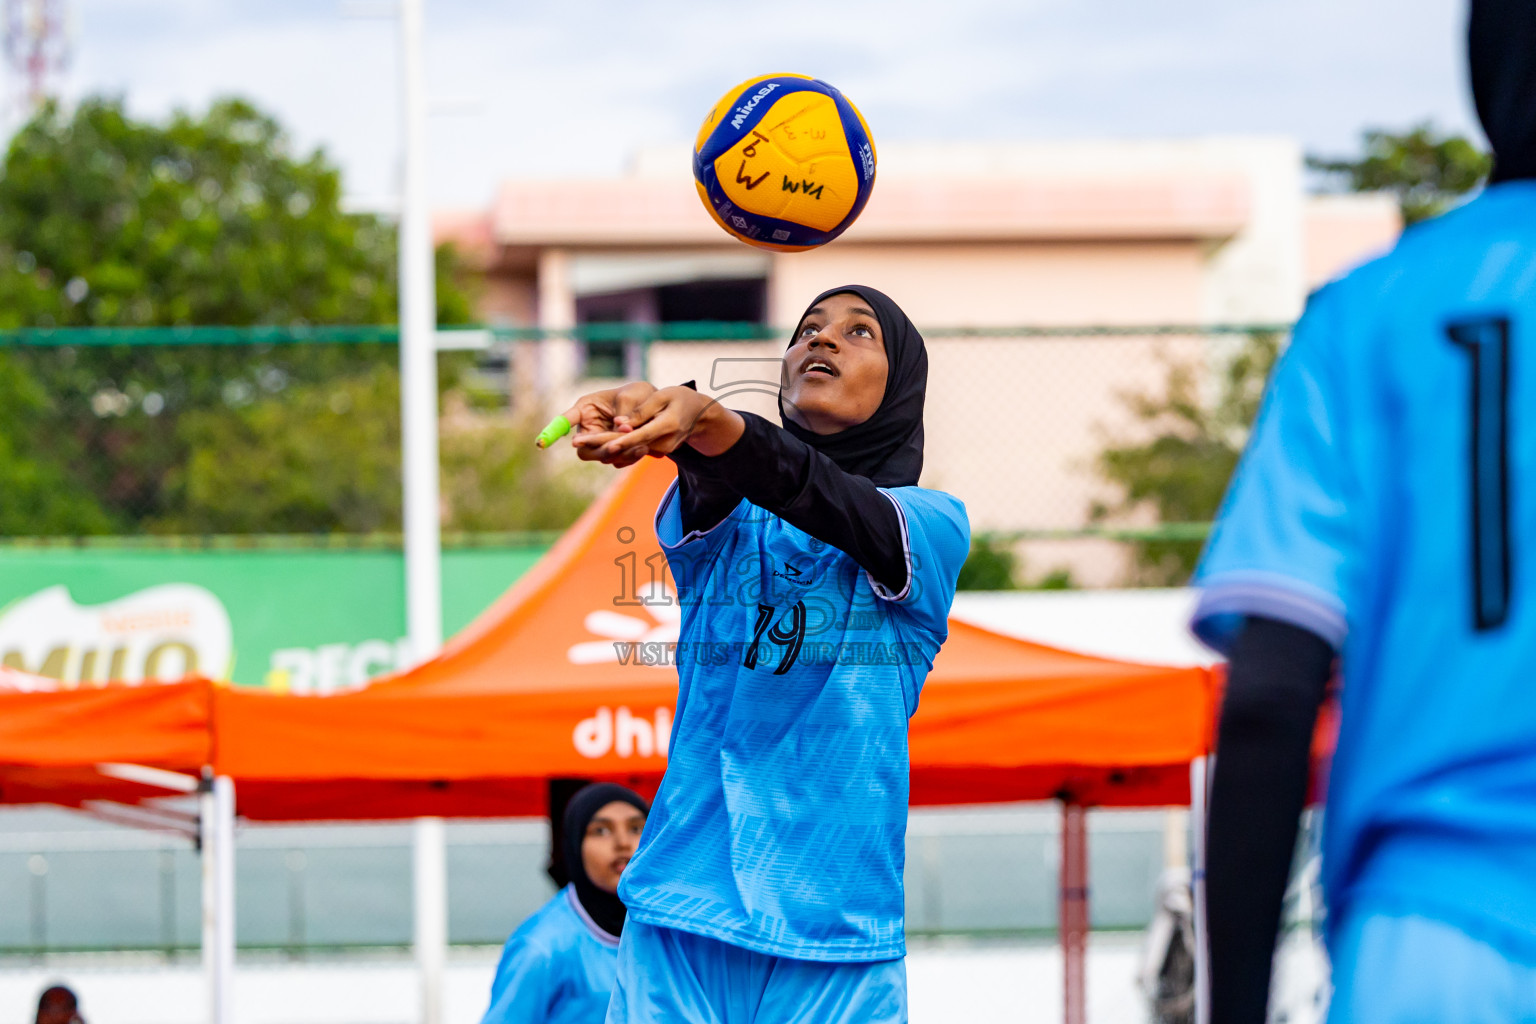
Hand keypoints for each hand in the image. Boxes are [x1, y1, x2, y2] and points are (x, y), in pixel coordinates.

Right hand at [561, 382, 656, 466]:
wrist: (655, 408)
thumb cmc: (637, 395)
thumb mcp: (630, 397)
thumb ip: (624, 414)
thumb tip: (622, 430)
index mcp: (586, 409)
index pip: (567, 420)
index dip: (553, 431)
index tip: (543, 442)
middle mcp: (590, 429)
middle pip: (584, 450)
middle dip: (600, 450)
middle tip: (614, 447)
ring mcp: (602, 444)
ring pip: (604, 457)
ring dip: (619, 454)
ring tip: (638, 446)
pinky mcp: (617, 452)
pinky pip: (619, 460)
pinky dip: (630, 456)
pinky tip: (643, 448)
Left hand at [594, 386, 742, 463]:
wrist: (699, 414)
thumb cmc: (680, 398)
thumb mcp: (663, 396)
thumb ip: (641, 411)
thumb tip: (620, 424)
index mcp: (667, 425)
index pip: (639, 436)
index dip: (618, 440)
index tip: (600, 443)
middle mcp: (663, 442)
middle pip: (628, 447)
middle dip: (600, 445)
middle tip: (575, 441)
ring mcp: (661, 450)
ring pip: (628, 452)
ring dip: (606, 447)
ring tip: (582, 440)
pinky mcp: (656, 452)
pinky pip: (633, 451)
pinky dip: (618, 447)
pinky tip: (600, 442)